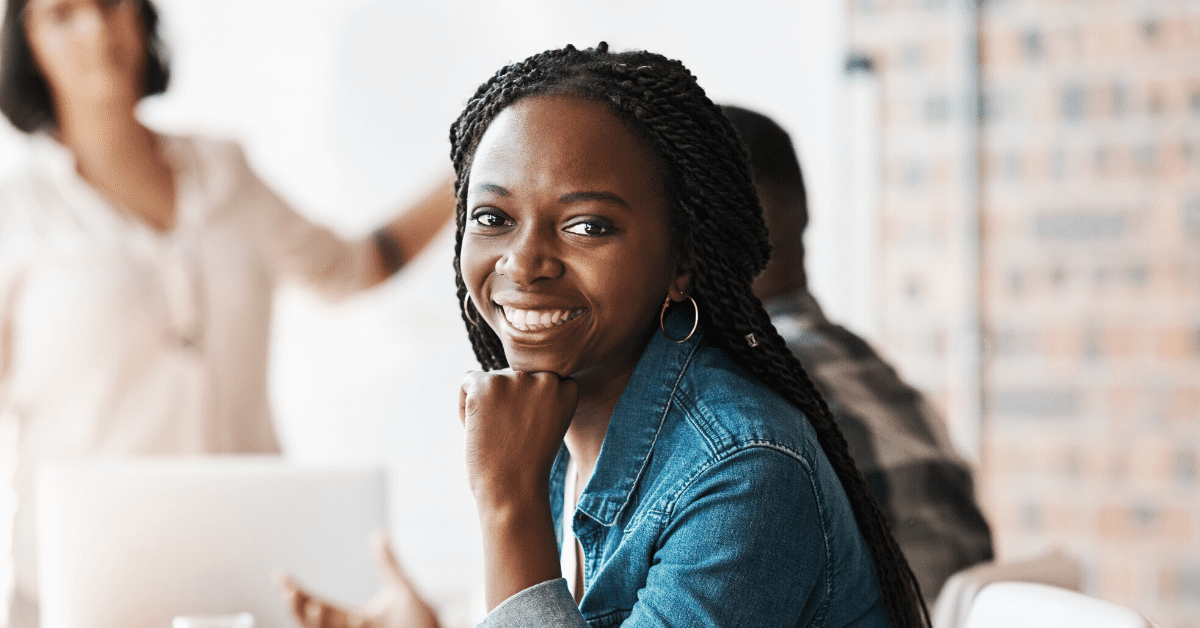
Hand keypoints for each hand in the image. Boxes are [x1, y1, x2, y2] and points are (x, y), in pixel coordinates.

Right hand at [276, 532, 440, 627]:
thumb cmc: (422, 624)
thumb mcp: (402, 591)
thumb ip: (387, 565)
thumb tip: (376, 535)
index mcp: (352, 619)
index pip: (317, 606)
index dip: (298, 594)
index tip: (281, 577)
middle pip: (313, 624)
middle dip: (299, 610)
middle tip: (290, 592)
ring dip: (317, 623)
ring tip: (312, 605)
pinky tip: (352, 617)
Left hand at [459, 369, 577, 505]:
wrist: (513, 489)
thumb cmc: (527, 465)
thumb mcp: (548, 423)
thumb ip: (539, 397)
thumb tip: (512, 374)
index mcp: (566, 387)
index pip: (538, 382)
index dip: (529, 407)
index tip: (529, 431)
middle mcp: (545, 378)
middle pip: (514, 378)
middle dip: (507, 404)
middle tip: (511, 437)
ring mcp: (516, 379)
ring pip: (491, 381)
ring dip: (487, 405)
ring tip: (496, 435)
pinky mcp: (487, 384)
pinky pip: (468, 381)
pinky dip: (465, 404)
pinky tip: (478, 426)